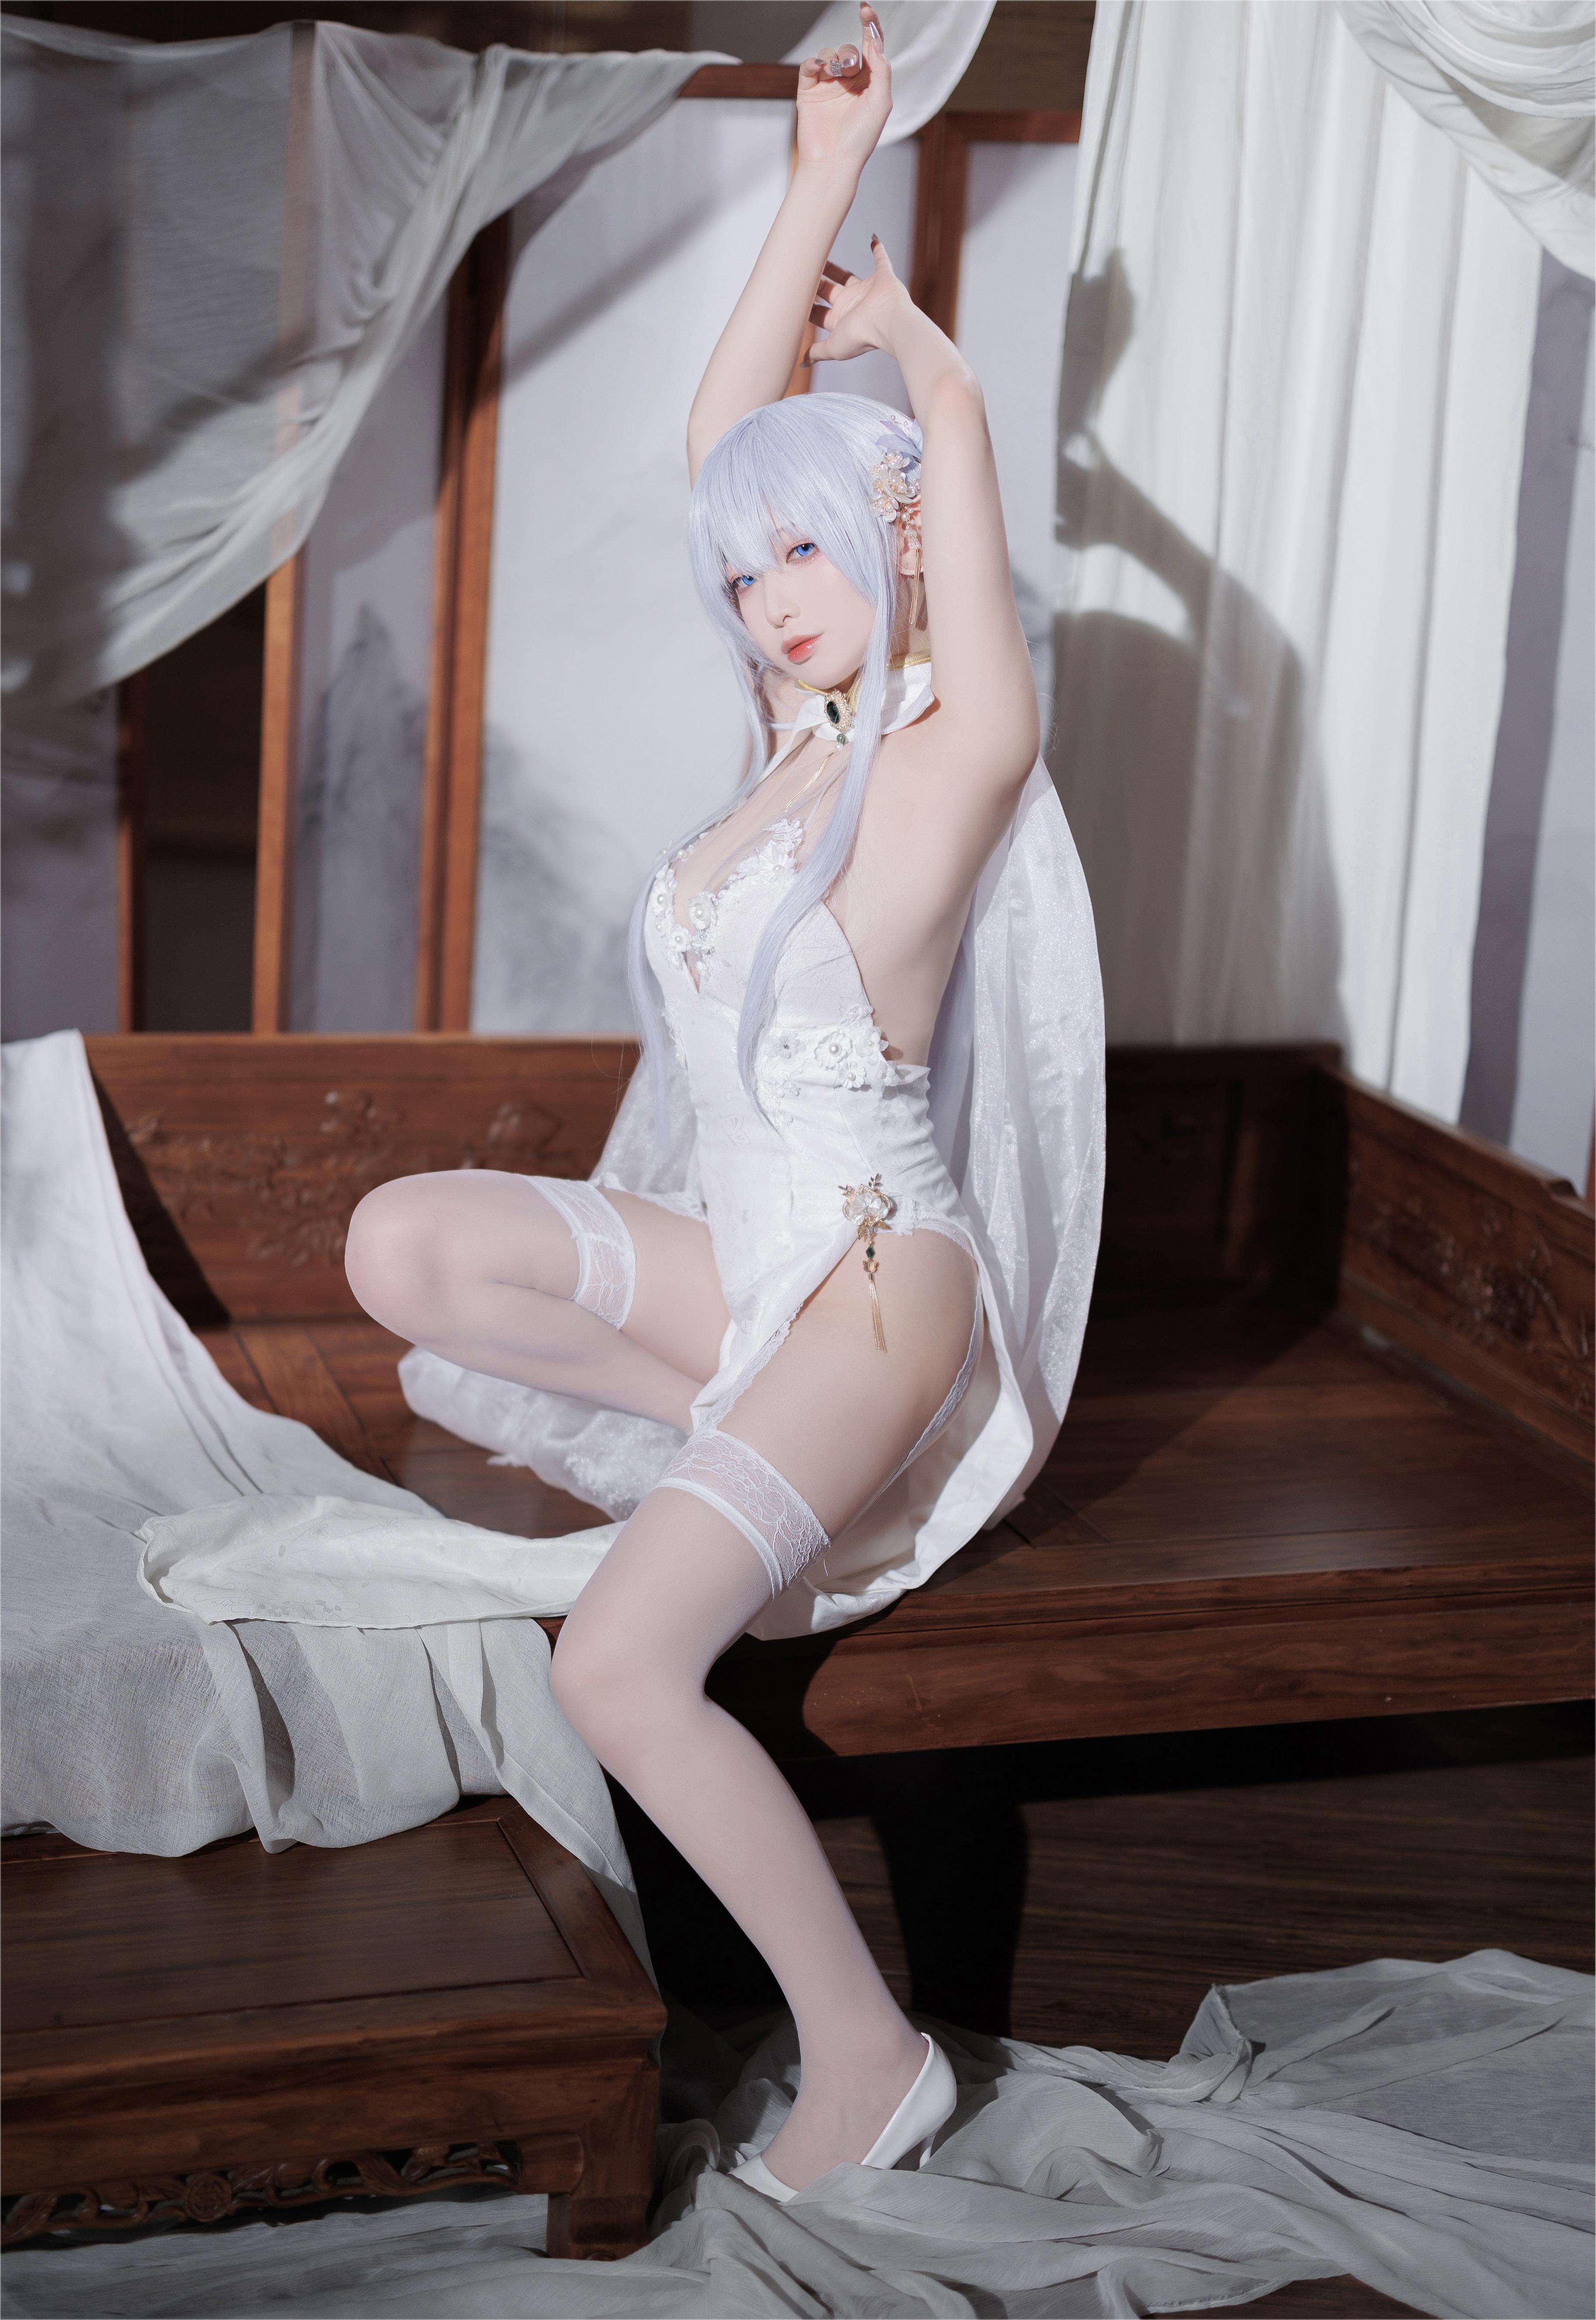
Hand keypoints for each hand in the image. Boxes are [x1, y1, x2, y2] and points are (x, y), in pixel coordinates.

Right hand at [794, 4, 890, 179]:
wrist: (832, 162)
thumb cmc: (859, 139)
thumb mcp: (881, 102)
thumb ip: (881, 69)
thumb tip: (875, 42)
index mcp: (870, 85)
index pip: (871, 48)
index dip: (869, 27)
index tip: (865, 10)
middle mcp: (849, 83)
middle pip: (849, 50)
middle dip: (851, 54)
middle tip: (851, 70)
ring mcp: (828, 86)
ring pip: (830, 54)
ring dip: (834, 59)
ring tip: (835, 76)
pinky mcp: (809, 91)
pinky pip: (809, 65)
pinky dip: (813, 63)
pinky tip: (818, 70)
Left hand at [806, 235, 912, 365]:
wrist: (887, 323)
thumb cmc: (861, 336)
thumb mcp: (833, 348)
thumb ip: (817, 352)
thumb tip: (801, 363)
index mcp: (841, 320)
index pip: (819, 313)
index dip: (806, 306)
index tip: (792, 295)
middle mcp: (852, 305)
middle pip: (829, 291)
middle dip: (816, 283)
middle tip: (801, 270)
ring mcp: (867, 291)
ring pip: (846, 276)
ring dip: (834, 267)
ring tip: (820, 254)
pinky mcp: (882, 277)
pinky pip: (882, 261)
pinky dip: (879, 251)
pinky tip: (873, 240)